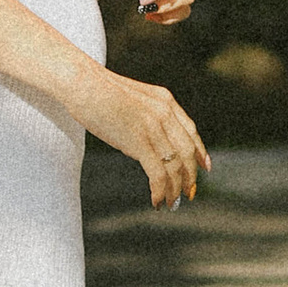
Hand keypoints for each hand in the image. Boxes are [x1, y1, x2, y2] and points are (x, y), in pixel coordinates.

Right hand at [86, 68, 210, 209]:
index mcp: (165, 101)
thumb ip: (145, 115)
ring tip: (171, 203)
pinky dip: (161, 190)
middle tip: (188, 194)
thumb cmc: (97, 90)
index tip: (205, 167)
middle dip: (190, 176)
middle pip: (187, 152)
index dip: (200, 151)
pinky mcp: (139, 141)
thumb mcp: (132, 99)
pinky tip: (157, 200)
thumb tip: (144, 141)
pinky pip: (158, 173)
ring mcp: (153, 127)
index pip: (191, 131)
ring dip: (175, 189)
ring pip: (175, 166)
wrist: (82, 83)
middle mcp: (165, 113)